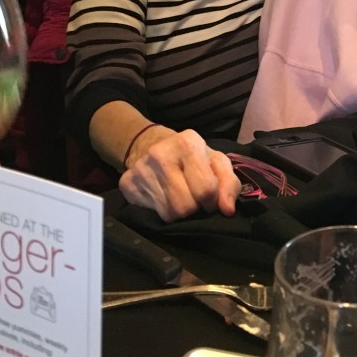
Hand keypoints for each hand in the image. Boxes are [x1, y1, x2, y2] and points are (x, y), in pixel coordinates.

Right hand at [119, 128, 241, 222]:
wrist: (154, 145)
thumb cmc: (192, 156)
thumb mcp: (216, 162)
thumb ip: (229, 184)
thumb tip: (227, 210)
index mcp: (187, 142)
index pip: (205, 189)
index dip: (212, 201)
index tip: (209, 199)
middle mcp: (161, 153)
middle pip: (185, 206)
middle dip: (194, 208)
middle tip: (194, 199)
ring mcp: (141, 168)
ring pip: (169, 214)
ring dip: (179, 212)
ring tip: (180, 197)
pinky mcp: (127, 183)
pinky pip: (153, 214)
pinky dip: (163, 211)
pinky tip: (164, 196)